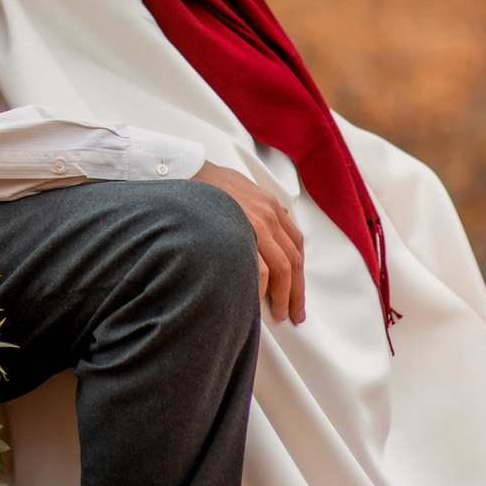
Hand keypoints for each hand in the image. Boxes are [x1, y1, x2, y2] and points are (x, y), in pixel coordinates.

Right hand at [194, 161, 305, 324]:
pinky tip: (256, 301)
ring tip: (279, 314)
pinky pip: (258, 269)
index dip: (299, 271)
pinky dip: (260, 288)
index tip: (297, 292)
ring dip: (283, 296)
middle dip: (296, 292)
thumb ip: (262, 205)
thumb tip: (278, 218)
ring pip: (281, 268)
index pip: (296, 244)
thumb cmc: (209, 183)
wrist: (186, 172)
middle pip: (293, 261)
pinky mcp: (239, 234)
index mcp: (272, 206)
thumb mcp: (244, 187)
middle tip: (294, 314)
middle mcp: (269, 216)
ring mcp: (256, 225)